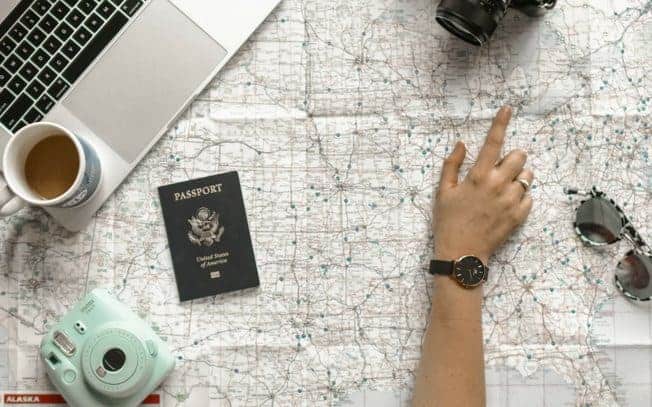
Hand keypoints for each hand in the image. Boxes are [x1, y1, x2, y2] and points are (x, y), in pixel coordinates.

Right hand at [433, 106, 533, 264]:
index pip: (493, 142)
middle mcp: (497, 185)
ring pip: (527, 176)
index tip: (508, 108)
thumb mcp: (443, 192)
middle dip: (512, 158)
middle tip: (500, 169)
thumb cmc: (448, 221)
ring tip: (503, 188)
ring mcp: (510, 201)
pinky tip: (506, 205)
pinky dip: (520, 197)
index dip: (501, 122)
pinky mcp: (519, 216)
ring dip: (518, 177)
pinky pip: (529, 197)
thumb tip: (462, 144)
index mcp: (478, 176)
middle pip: (519, 156)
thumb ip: (452, 165)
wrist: (461, 254)